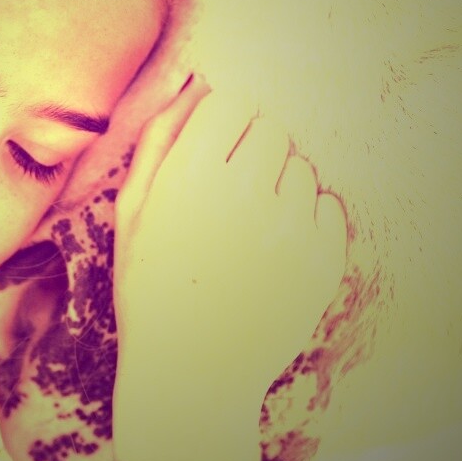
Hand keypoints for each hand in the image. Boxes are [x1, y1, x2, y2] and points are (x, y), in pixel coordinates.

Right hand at [110, 75, 347, 460]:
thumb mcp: (132, 212)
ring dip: (281, 187)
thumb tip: (196, 82)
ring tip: (251, 232)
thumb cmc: (150, 288)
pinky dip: (307, 222)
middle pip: (273, 129)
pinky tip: (275, 253)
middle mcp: (245, 194)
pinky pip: (329, 208)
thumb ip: (160, 139)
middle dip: (253, 152)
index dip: (222, 126)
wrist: (192, 377)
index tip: (212, 154)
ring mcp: (291, 229)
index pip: (233, 103)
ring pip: (302, 169)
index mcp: (190, 178)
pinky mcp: (324, 261)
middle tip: (231, 196)